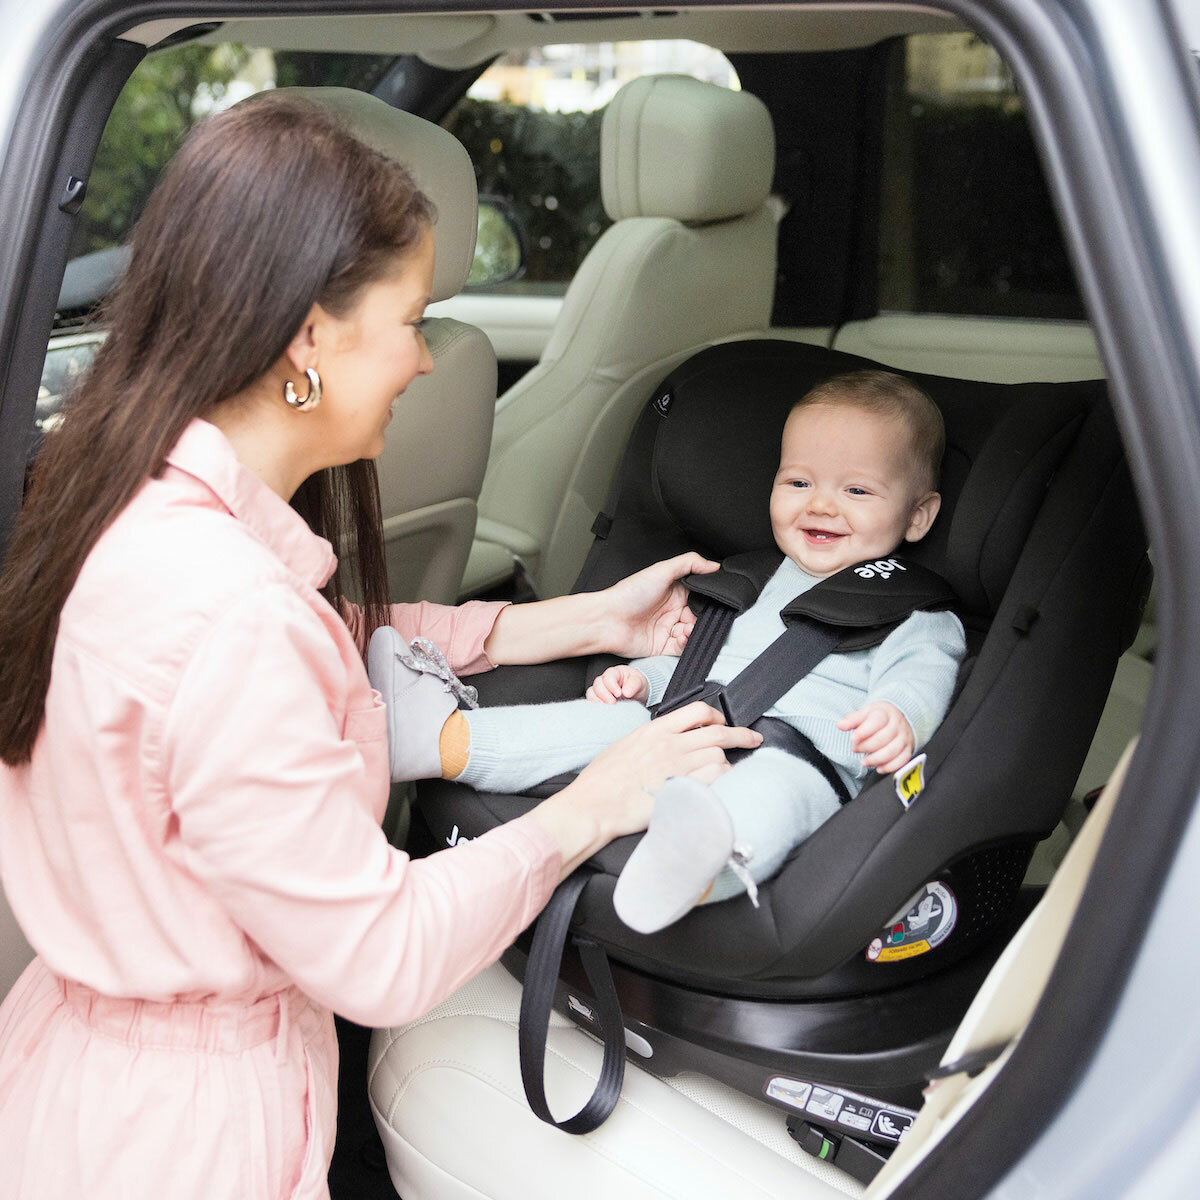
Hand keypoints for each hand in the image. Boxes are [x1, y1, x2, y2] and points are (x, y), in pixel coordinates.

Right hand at [527, 702, 760, 876]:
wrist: (594, 804)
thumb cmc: (601, 780)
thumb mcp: (624, 746)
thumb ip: (649, 740)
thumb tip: (665, 741)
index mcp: (654, 731)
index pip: (697, 711)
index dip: (716, 716)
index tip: (723, 723)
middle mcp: (670, 745)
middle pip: (718, 732)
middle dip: (741, 734)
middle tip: (753, 738)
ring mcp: (677, 768)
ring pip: (719, 754)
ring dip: (728, 760)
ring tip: (727, 769)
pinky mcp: (682, 790)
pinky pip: (716, 778)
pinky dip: (724, 778)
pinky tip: (721, 783)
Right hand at [586, 664, 649, 703]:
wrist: (637, 693)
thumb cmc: (636, 684)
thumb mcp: (640, 682)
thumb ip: (634, 684)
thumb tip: (626, 692)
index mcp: (615, 673)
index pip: (608, 677)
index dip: (612, 686)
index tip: (620, 694)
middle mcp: (604, 680)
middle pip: (597, 684)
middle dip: (604, 695)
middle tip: (613, 703)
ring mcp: (600, 689)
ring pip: (591, 693)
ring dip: (598, 701)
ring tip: (608, 708)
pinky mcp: (598, 699)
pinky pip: (591, 702)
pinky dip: (596, 706)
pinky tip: (604, 711)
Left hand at [598, 552, 718, 657]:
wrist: (607, 620)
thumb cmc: (628, 594)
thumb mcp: (661, 570)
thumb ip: (690, 563)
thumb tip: (713, 565)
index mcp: (674, 592)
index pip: (700, 596)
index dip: (708, 600)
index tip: (716, 601)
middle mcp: (672, 610)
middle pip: (699, 616)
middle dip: (704, 618)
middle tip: (701, 617)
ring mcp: (667, 628)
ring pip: (692, 633)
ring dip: (695, 631)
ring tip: (689, 627)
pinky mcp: (663, 646)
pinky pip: (682, 648)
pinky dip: (687, 643)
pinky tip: (683, 636)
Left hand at [837, 701, 914, 774]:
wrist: (900, 717)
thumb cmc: (879, 716)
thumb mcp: (865, 713)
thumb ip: (852, 719)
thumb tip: (840, 725)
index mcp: (885, 713)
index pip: (877, 721)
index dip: (863, 732)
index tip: (853, 738)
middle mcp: (897, 725)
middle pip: (883, 738)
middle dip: (866, 747)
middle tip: (856, 749)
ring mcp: (904, 737)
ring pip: (892, 751)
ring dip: (876, 759)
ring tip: (864, 762)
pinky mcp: (908, 749)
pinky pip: (902, 760)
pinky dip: (889, 767)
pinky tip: (878, 768)